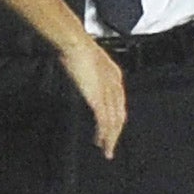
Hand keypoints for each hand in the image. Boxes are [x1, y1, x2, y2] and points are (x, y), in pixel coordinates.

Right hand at [59, 40, 125, 159]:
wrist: (74, 44)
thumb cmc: (74, 45)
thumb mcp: (85, 56)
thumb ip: (86, 65)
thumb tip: (77, 65)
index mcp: (113, 73)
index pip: (118, 101)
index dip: (115, 116)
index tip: (111, 126)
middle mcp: (114, 85)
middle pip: (119, 114)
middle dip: (116, 131)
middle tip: (110, 145)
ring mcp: (107, 93)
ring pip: (113, 121)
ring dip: (111, 138)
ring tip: (106, 149)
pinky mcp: (98, 99)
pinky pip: (104, 121)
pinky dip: (104, 134)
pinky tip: (101, 142)